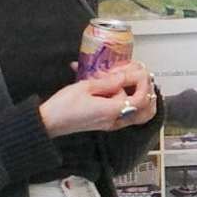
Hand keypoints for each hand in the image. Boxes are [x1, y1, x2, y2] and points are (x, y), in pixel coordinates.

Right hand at [40, 67, 156, 136]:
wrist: (49, 122)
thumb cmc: (62, 106)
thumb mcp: (85, 87)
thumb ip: (109, 82)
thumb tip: (124, 76)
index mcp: (111, 111)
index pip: (140, 100)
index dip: (144, 85)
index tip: (140, 72)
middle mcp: (114, 120)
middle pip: (145, 112)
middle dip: (148, 93)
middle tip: (142, 78)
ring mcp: (110, 124)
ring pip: (137, 115)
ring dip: (139, 98)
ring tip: (133, 82)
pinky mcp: (104, 123)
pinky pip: (124, 114)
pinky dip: (127, 101)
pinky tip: (117, 88)